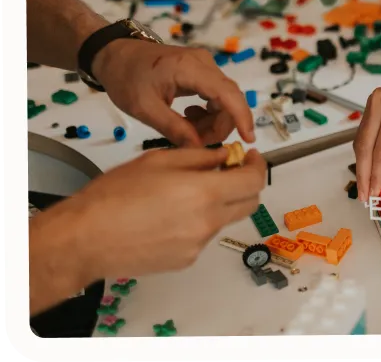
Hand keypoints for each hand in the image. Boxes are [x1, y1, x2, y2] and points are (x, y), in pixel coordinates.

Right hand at [45, 146, 266, 283]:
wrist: (84, 239)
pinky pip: (203, 236)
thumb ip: (200, 157)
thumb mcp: (159, 160)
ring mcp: (198, 245)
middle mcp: (208, 222)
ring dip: (219, 203)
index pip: (253, 181)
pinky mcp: (186, 260)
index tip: (250, 157)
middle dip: (245, 184)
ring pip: (225, 219)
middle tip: (227, 171)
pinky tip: (169, 216)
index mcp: (205, 193)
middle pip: (249, 203)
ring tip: (185, 194)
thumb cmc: (114, 195)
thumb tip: (226, 156)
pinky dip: (198, 222)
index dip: (257, 166)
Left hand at [93, 39, 255, 146]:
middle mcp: (204, 64)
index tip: (248, 139)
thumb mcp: (145, 108)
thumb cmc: (125, 77)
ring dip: (212, 121)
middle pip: (229, 99)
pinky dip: (208, 113)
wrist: (115, 54)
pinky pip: (216, 96)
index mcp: (189, 68)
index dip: (241, 116)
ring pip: (224, 100)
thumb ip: (174, 129)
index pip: (227, 93)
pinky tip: (189, 118)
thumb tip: (198, 148)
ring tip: (188, 131)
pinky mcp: (202, 71)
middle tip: (196, 143)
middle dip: (219, 126)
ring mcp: (204, 66)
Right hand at [353, 47, 380, 198]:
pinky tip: (369, 167)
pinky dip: (366, 152)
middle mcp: (378, 105)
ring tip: (366, 187)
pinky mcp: (371, 104)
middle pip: (365, 148)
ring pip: (361, 141)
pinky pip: (365, 132)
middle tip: (365, 197)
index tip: (375, 195)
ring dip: (363, 165)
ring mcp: (372, 103)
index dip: (377, 176)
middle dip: (364, 175)